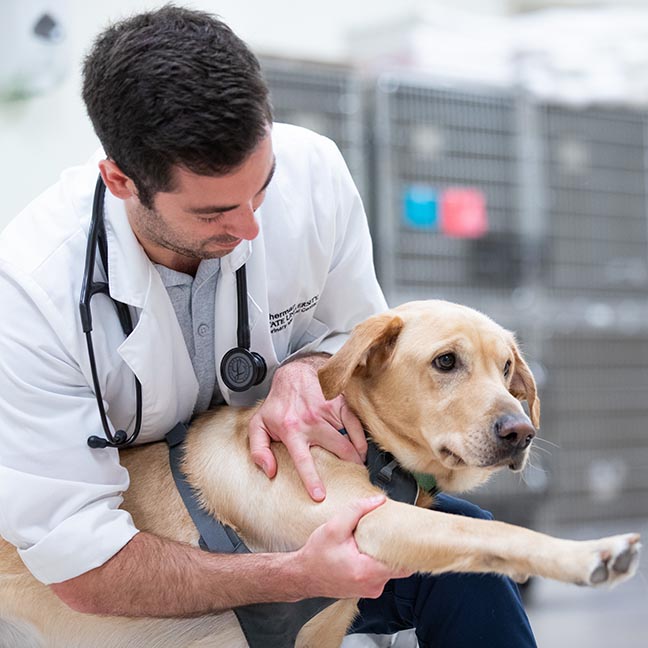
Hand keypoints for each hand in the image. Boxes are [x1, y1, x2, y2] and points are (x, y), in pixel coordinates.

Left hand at [249, 355, 366, 500]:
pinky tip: (362, 448)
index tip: (319, 495)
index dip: (312, 479)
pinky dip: (362, 439)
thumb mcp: (258, 425)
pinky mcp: (340, 403)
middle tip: (353, 478)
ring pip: (350, 439)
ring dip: (358, 455)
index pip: (303, 460)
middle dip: (349, 466)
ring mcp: (328, 411)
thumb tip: (269, 471)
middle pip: (338, 450)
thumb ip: (258, 450)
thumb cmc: (278, 404)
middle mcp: (312, 421)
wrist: (294, 374)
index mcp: (291, 430)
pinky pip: (356, 424)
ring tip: (359, 465)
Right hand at [296, 495, 412, 598]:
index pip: (404, 564)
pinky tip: (368, 550)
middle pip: (400, 567)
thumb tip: (379, 500)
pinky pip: (382, 574)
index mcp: (367, 571)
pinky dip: (378, 561)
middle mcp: (372, 585)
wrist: (303, 575)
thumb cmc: (316, 555)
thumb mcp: (334, 527)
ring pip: (391, 570)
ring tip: (377, 539)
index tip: (409, 534)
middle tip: (394, 531)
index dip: (409, 548)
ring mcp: (371, 590)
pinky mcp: (367, 589)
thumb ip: (357, 510)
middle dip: (398, 548)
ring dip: (386, 554)